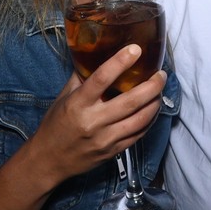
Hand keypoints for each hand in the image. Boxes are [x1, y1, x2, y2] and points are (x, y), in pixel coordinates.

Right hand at [27, 44, 165, 184]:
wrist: (49, 160)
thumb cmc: (55, 125)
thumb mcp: (64, 97)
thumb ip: (81, 77)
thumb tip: (96, 54)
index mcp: (78, 104)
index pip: (101, 78)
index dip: (120, 62)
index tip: (136, 49)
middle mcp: (93, 121)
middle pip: (130, 102)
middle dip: (151, 86)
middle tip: (161, 74)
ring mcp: (105, 139)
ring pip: (140, 120)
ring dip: (155, 103)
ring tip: (159, 90)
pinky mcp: (113, 152)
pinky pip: (138, 135)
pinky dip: (149, 120)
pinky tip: (152, 110)